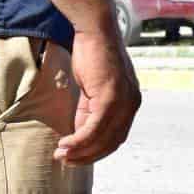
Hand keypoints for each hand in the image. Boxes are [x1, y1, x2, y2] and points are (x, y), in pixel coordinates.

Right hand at [55, 22, 141, 165]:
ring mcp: (123, 102)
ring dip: (81, 151)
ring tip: (61, 155)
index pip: (117, 137)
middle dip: (88, 156)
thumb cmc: (92, 57)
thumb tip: (79, 135)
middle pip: (112, 142)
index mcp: (131, 103)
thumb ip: (89, 111)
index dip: (97, 151)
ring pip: (102, 138)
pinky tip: (65, 144)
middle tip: (67, 161)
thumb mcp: (92, 90)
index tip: (78, 157)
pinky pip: (94, 127)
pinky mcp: (110, 98)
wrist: (96, 32)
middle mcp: (132, 105)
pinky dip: (79, 139)